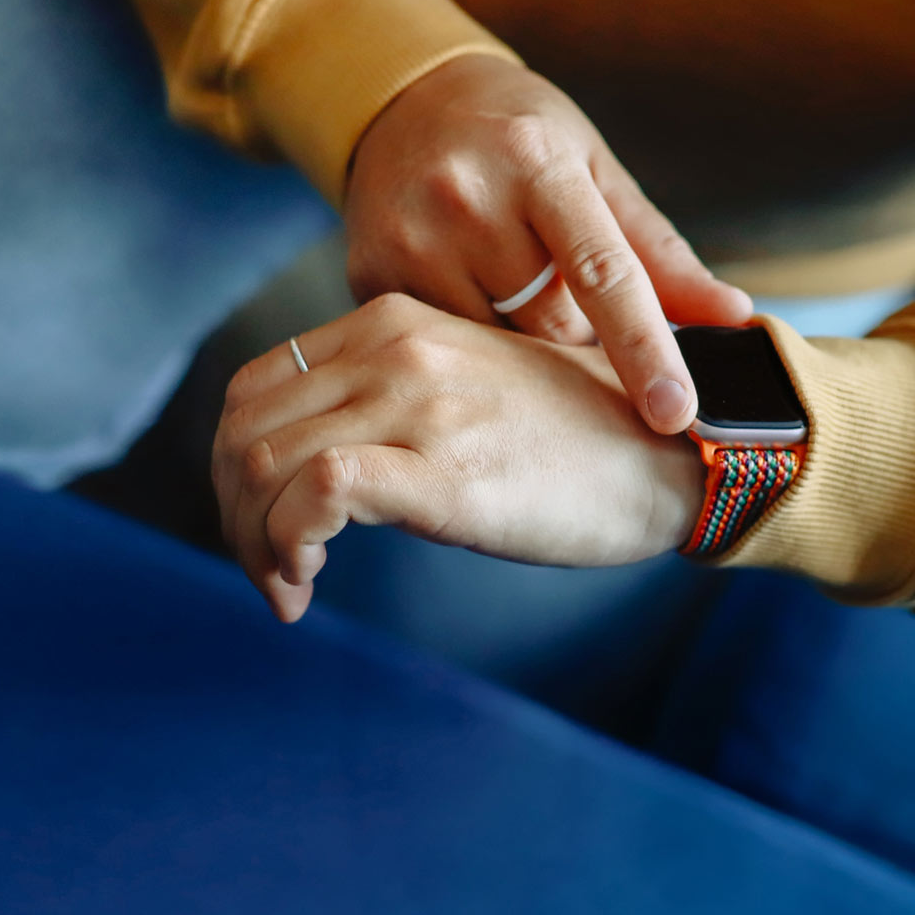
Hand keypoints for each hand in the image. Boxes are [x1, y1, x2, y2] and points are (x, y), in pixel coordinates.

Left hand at [212, 293, 706, 622]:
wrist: (680, 454)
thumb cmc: (585, 438)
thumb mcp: (472, 388)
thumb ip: (395, 401)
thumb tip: (321, 470)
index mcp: (393, 323)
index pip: (256, 390)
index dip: (236, 468)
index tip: (265, 530)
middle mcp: (394, 351)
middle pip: (244, 432)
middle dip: (235, 516)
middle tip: (269, 575)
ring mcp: (418, 406)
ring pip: (264, 465)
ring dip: (256, 544)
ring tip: (288, 590)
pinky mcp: (444, 470)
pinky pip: (317, 493)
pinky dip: (288, 546)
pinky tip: (309, 583)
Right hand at [344, 53, 751, 435]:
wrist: (403, 100)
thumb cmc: (521, 140)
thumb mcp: (595, 171)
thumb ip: (661, 254)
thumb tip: (737, 318)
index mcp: (539, 163)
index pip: (604, 272)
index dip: (646, 349)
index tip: (677, 412)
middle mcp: (468, 197)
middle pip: (550, 325)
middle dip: (577, 337)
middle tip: (567, 304)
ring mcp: (410, 238)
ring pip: (496, 349)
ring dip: (523, 345)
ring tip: (513, 293)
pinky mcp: (368, 276)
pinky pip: (444, 348)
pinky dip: (473, 344)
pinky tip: (469, 298)